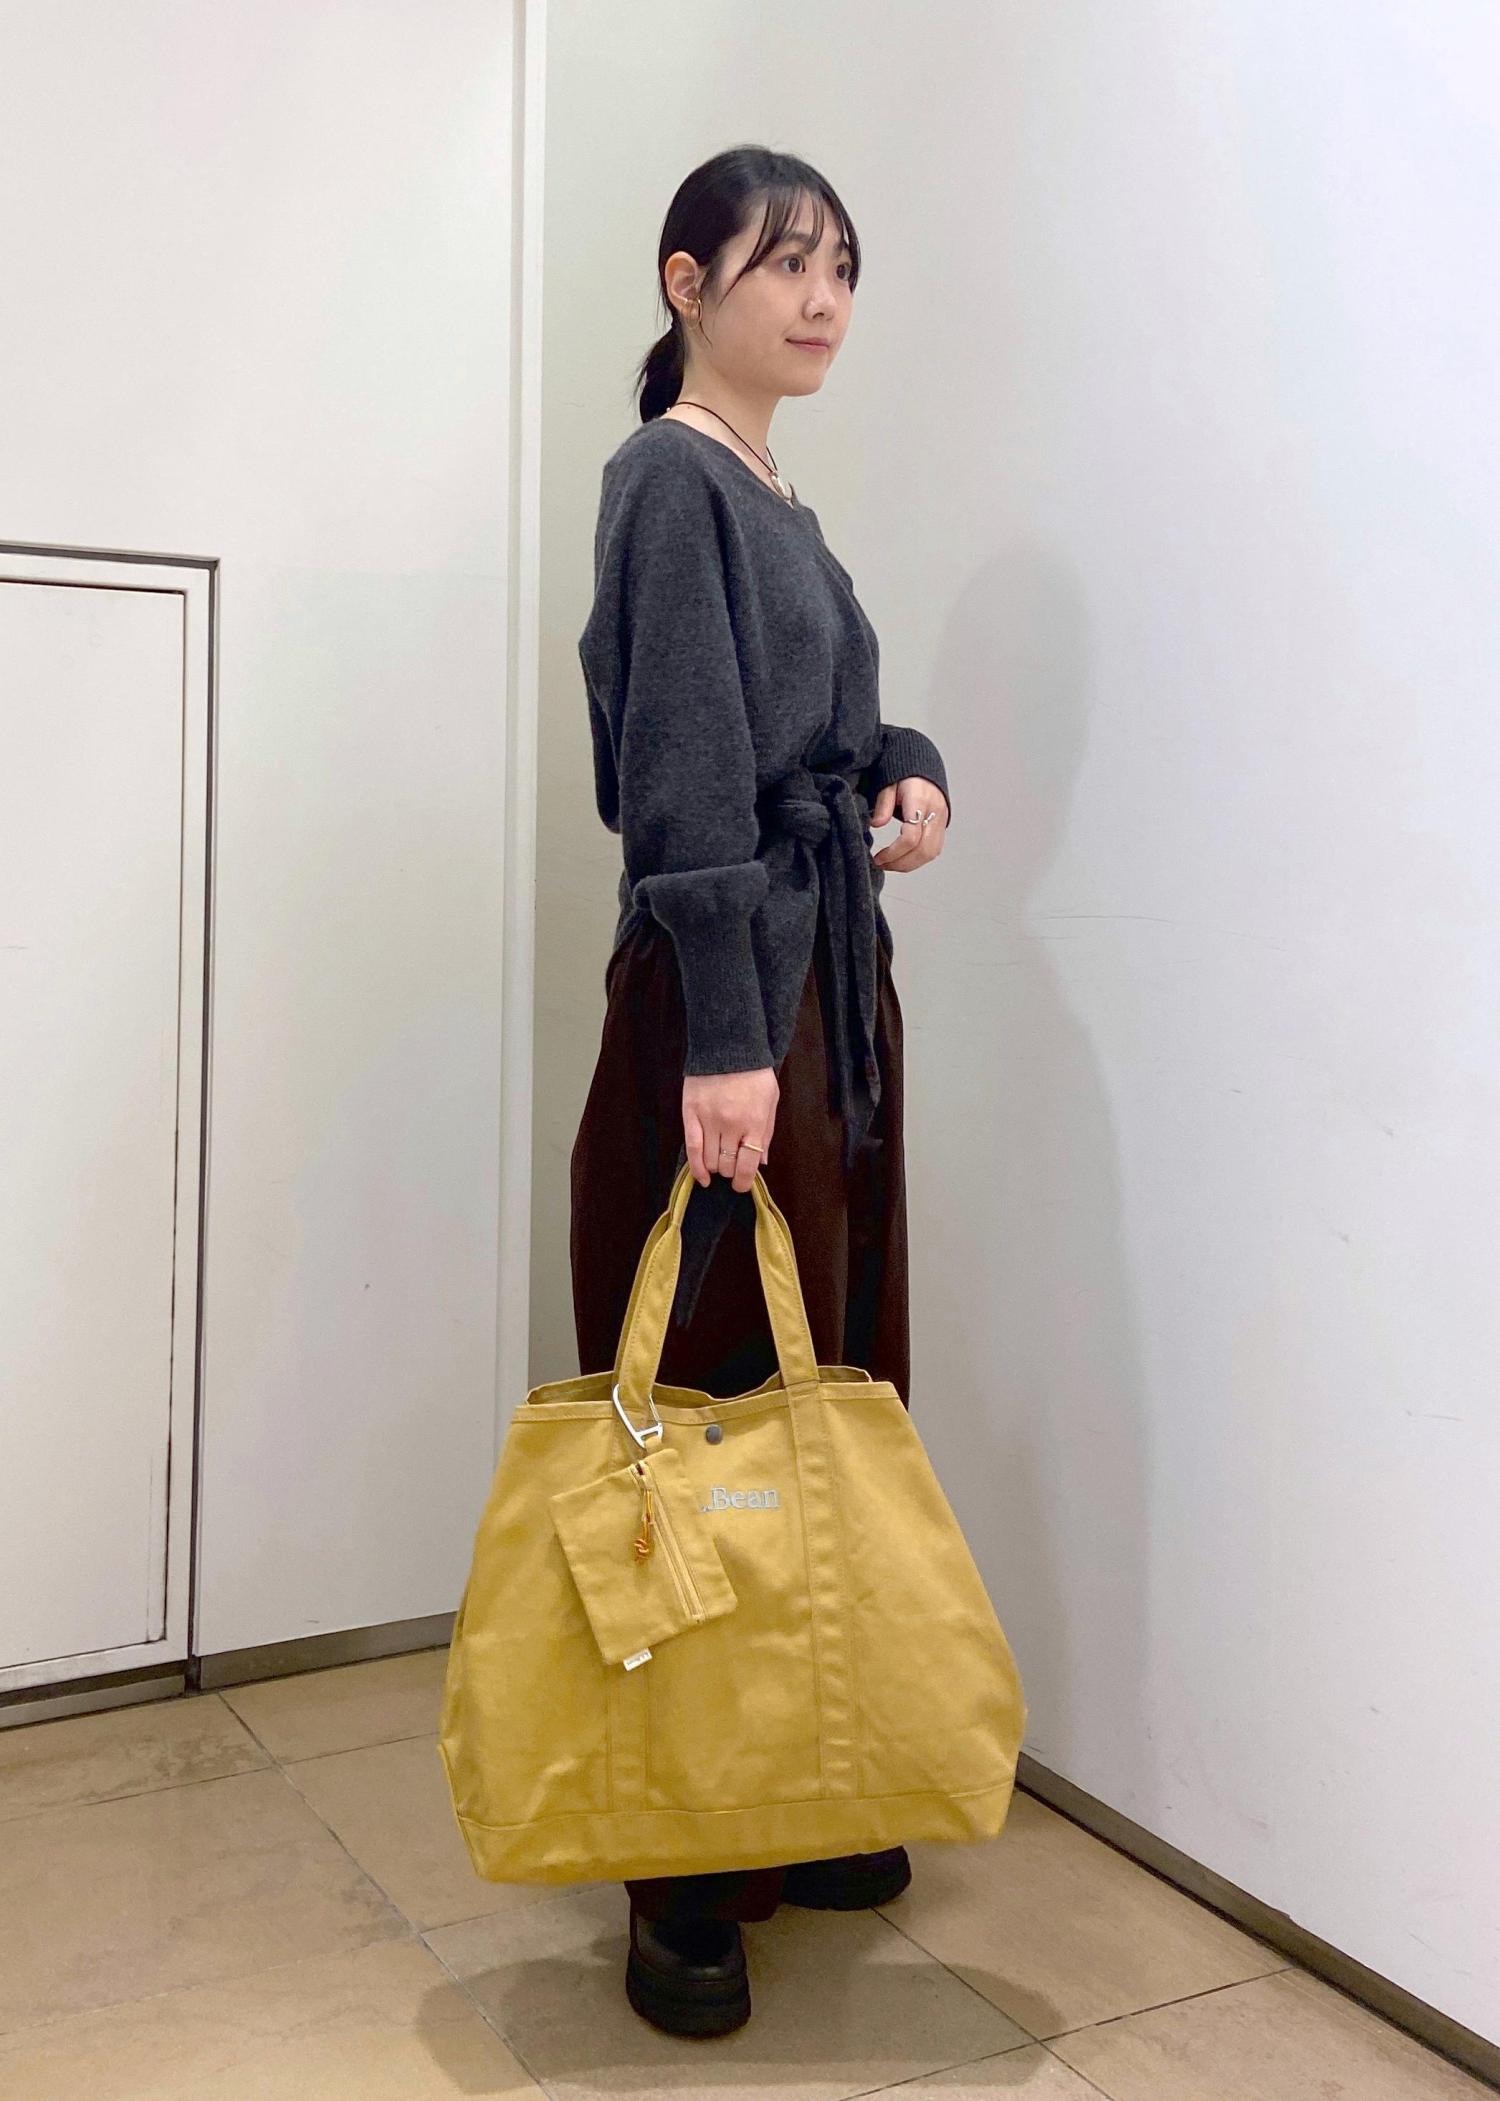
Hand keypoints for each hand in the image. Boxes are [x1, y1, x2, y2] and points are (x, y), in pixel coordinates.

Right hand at [683, 1068, 778, 1190]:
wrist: (728, 1046)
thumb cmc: (754, 1074)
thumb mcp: (770, 1100)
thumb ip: (767, 1133)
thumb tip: (761, 1162)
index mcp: (754, 1123)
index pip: (747, 1166)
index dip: (743, 1182)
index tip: (741, 1185)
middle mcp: (731, 1125)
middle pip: (727, 1165)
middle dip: (730, 1171)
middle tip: (731, 1166)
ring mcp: (709, 1120)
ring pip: (710, 1160)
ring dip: (715, 1167)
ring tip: (719, 1160)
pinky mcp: (691, 1114)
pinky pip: (692, 1148)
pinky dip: (696, 1168)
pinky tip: (702, 1177)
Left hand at [869, 776, 948, 869]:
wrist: (924, 771)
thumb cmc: (905, 776)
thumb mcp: (888, 784)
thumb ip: (883, 804)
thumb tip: (876, 824)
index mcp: (920, 800)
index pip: (911, 837)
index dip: (893, 853)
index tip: (878, 858)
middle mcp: (935, 812)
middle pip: (923, 850)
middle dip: (900, 863)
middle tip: (881, 865)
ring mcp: (941, 820)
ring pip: (931, 853)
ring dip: (909, 864)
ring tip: (890, 864)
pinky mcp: (942, 826)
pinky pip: (934, 850)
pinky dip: (918, 859)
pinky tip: (903, 859)